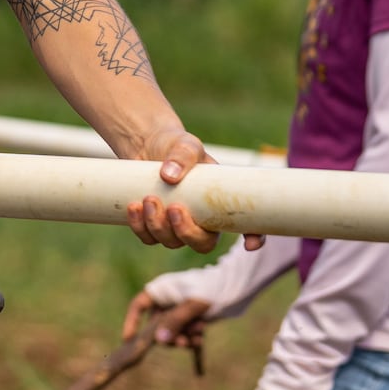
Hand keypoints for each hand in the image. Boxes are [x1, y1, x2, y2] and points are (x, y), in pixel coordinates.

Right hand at [122, 289, 211, 348]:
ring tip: (197, 337)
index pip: (139, 305)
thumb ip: (175, 322)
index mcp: (162, 290)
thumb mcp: (193, 306)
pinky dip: (190, 338)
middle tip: (183, 343)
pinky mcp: (189, 319)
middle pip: (157, 325)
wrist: (236, 287)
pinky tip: (200, 339)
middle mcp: (166, 301)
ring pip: (171, 332)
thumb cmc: (212, 289)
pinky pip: (183, 333)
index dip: (132, 322)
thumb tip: (159, 341)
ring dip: (183, 338)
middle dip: (170, 336)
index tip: (130, 339)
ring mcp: (177, 310)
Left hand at [125, 129, 265, 253]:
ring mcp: (176, 226)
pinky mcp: (153, 225)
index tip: (250, 245)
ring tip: (148, 199)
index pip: (246, 227)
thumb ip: (182, 156)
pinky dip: (140, 226)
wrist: (147, 146)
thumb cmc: (176, 146)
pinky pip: (148, 237)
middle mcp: (201, 220)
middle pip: (202, 244)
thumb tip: (170, 176)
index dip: (254, 238)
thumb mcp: (185, 145)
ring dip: (159, 226)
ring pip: (171, 242)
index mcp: (219, 203)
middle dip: (187, 232)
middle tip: (175, 208)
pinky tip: (134, 207)